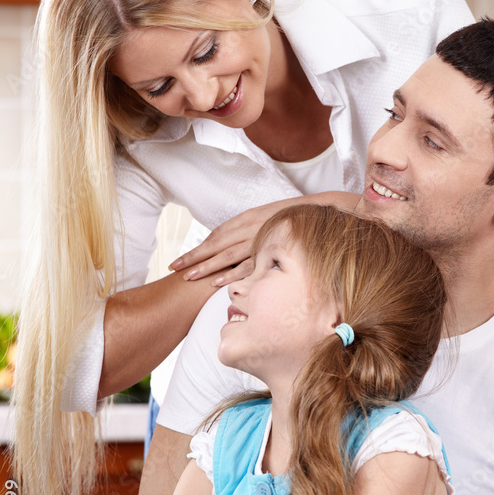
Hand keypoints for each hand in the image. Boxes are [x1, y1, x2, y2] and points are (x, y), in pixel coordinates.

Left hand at [169, 192, 362, 286]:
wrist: (319, 211)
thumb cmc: (291, 217)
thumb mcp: (265, 218)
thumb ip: (247, 230)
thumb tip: (231, 243)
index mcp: (245, 219)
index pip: (216, 236)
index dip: (197, 248)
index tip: (180, 260)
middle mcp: (248, 227)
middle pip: (215, 245)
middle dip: (194, 257)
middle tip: (174, 268)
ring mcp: (258, 239)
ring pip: (227, 255)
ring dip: (207, 267)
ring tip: (189, 277)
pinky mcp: (270, 251)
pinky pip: (248, 265)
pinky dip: (232, 274)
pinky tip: (218, 283)